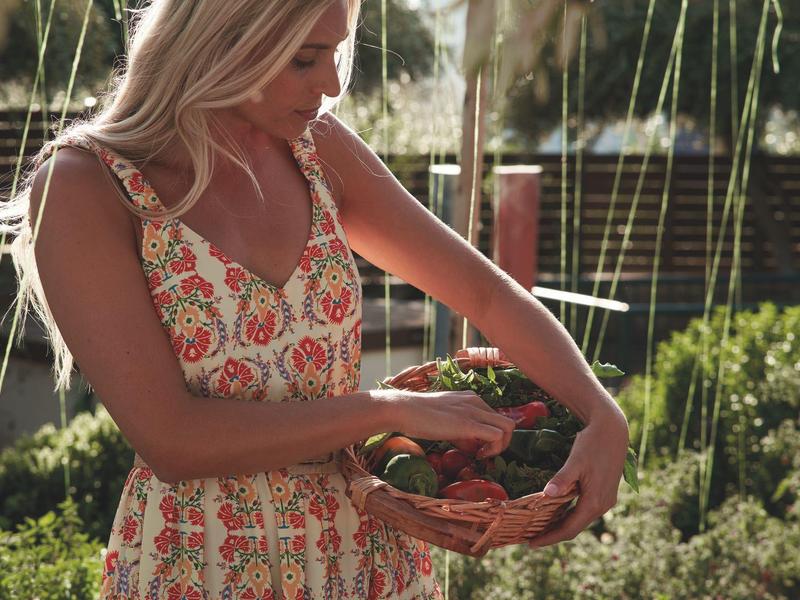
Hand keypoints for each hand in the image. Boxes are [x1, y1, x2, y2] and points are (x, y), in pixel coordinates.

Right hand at [380, 389, 514, 456]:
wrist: (405, 409)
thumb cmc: (418, 416)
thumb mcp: (445, 418)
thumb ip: (460, 428)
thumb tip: (471, 445)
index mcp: (471, 398)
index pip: (495, 417)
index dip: (492, 435)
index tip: (479, 448)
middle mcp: (476, 401)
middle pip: (507, 422)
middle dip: (502, 442)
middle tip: (484, 453)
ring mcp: (474, 412)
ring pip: (508, 427)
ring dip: (501, 446)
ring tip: (483, 454)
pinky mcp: (469, 424)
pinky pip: (497, 435)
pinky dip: (494, 449)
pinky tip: (478, 455)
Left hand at [528, 411, 628, 547]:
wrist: (613, 429)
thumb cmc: (592, 443)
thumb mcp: (575, 460)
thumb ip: (562, 479)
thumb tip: (547, 494)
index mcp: (595, 502)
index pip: (569, 528)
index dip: (549, 537)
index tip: (531, 543)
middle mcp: (603, 505)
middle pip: (574, 527)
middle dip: (553, 534)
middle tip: (530, 538)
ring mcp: (606, 499)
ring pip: (580, 519)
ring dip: (561, 524)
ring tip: (540, 528)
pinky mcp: (605, 492)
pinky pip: (585, 510)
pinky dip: (569, 514)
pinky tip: (556, 511)